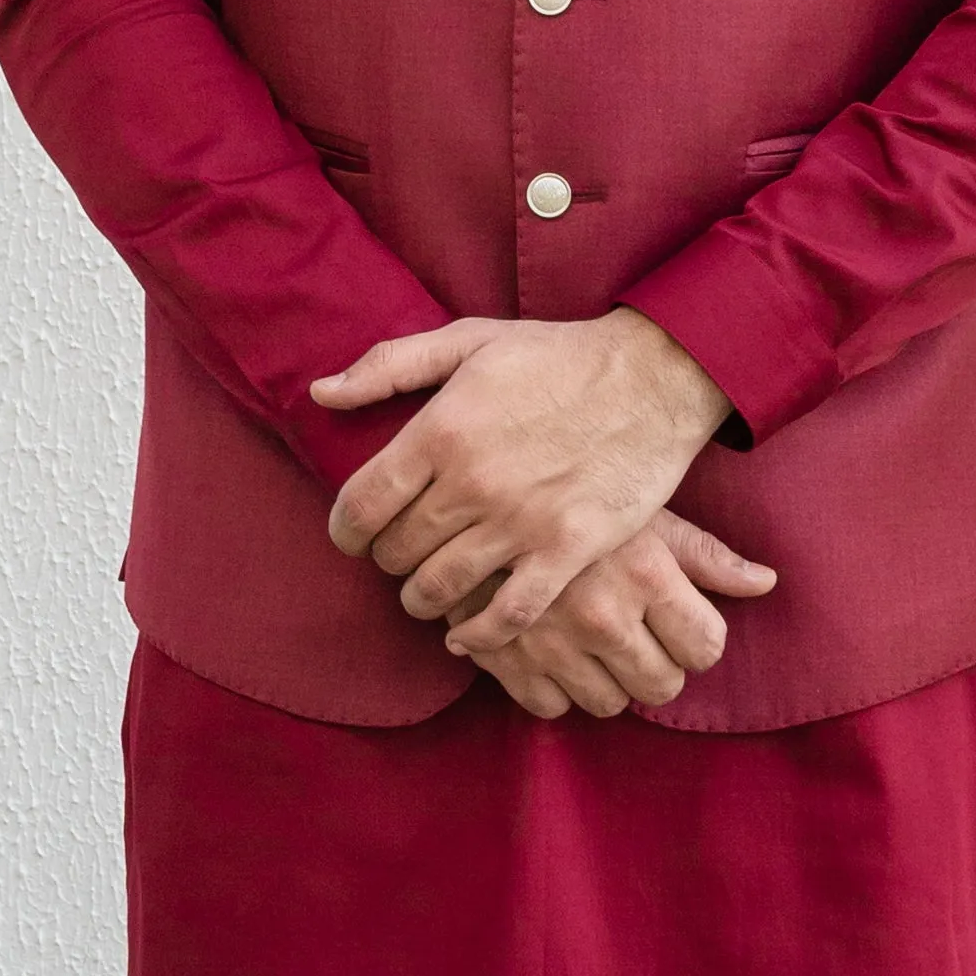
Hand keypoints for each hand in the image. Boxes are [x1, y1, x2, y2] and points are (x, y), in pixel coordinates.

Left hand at [314, 308, 740, 657]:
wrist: (654, 376)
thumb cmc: (557, 357)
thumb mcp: (469, 340)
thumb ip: (388, 366)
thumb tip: (321, 393)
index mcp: (441, 430)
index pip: (361, 504)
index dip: (345, 531)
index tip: (353, 537)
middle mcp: (473, 481)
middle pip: (397, 551)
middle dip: (388, 560)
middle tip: (400, 558)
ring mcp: (521, 520)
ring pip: (441, 588)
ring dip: (424, 598)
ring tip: (429, 590)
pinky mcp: (568, 550)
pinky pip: (507, 614)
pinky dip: (478, 634)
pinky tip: (466, 634)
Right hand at [466, 509, 780, 720]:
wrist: (469, 492)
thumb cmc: (573, 496)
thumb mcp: (644, 513)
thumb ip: (705, 556)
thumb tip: (767, 583)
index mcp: (646, 575)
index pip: (706, 648)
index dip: (697, 640)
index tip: (681, 625)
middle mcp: (603, 616)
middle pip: (662, 687)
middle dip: (657, 667)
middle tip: (639, 637)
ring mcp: (553, 643)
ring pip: (609, 705)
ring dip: (608, 681)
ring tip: (596, 644)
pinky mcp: (507, 659)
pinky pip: (551, 706)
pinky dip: (556, 688)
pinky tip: (555, 652)